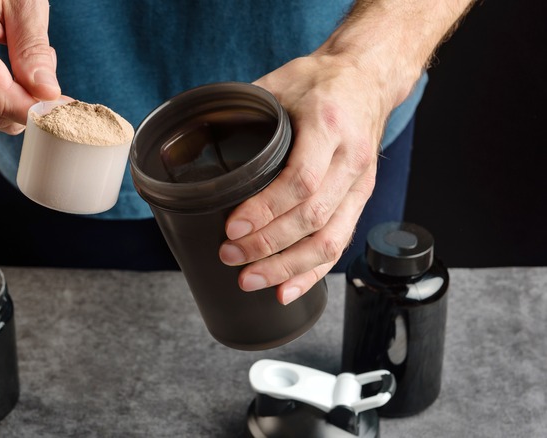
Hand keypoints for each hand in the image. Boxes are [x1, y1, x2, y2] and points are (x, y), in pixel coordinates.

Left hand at [219, 54, 391, 304]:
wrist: (367, 77)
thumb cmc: (319, 81)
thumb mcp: (279, 82)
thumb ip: (243, 111)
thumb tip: (193, 136)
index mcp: (328, 125)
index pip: (300, 180)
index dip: (265, 210)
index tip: (233, 227)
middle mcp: (350, 158)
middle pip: (313, 217)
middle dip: (268, 245)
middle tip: (230, 257)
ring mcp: (360, 183)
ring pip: (330, 239)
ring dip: (288, 268)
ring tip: (251, 280)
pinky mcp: (360, 199)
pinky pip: (340, 244)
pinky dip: (313, 272)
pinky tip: (287, 290)